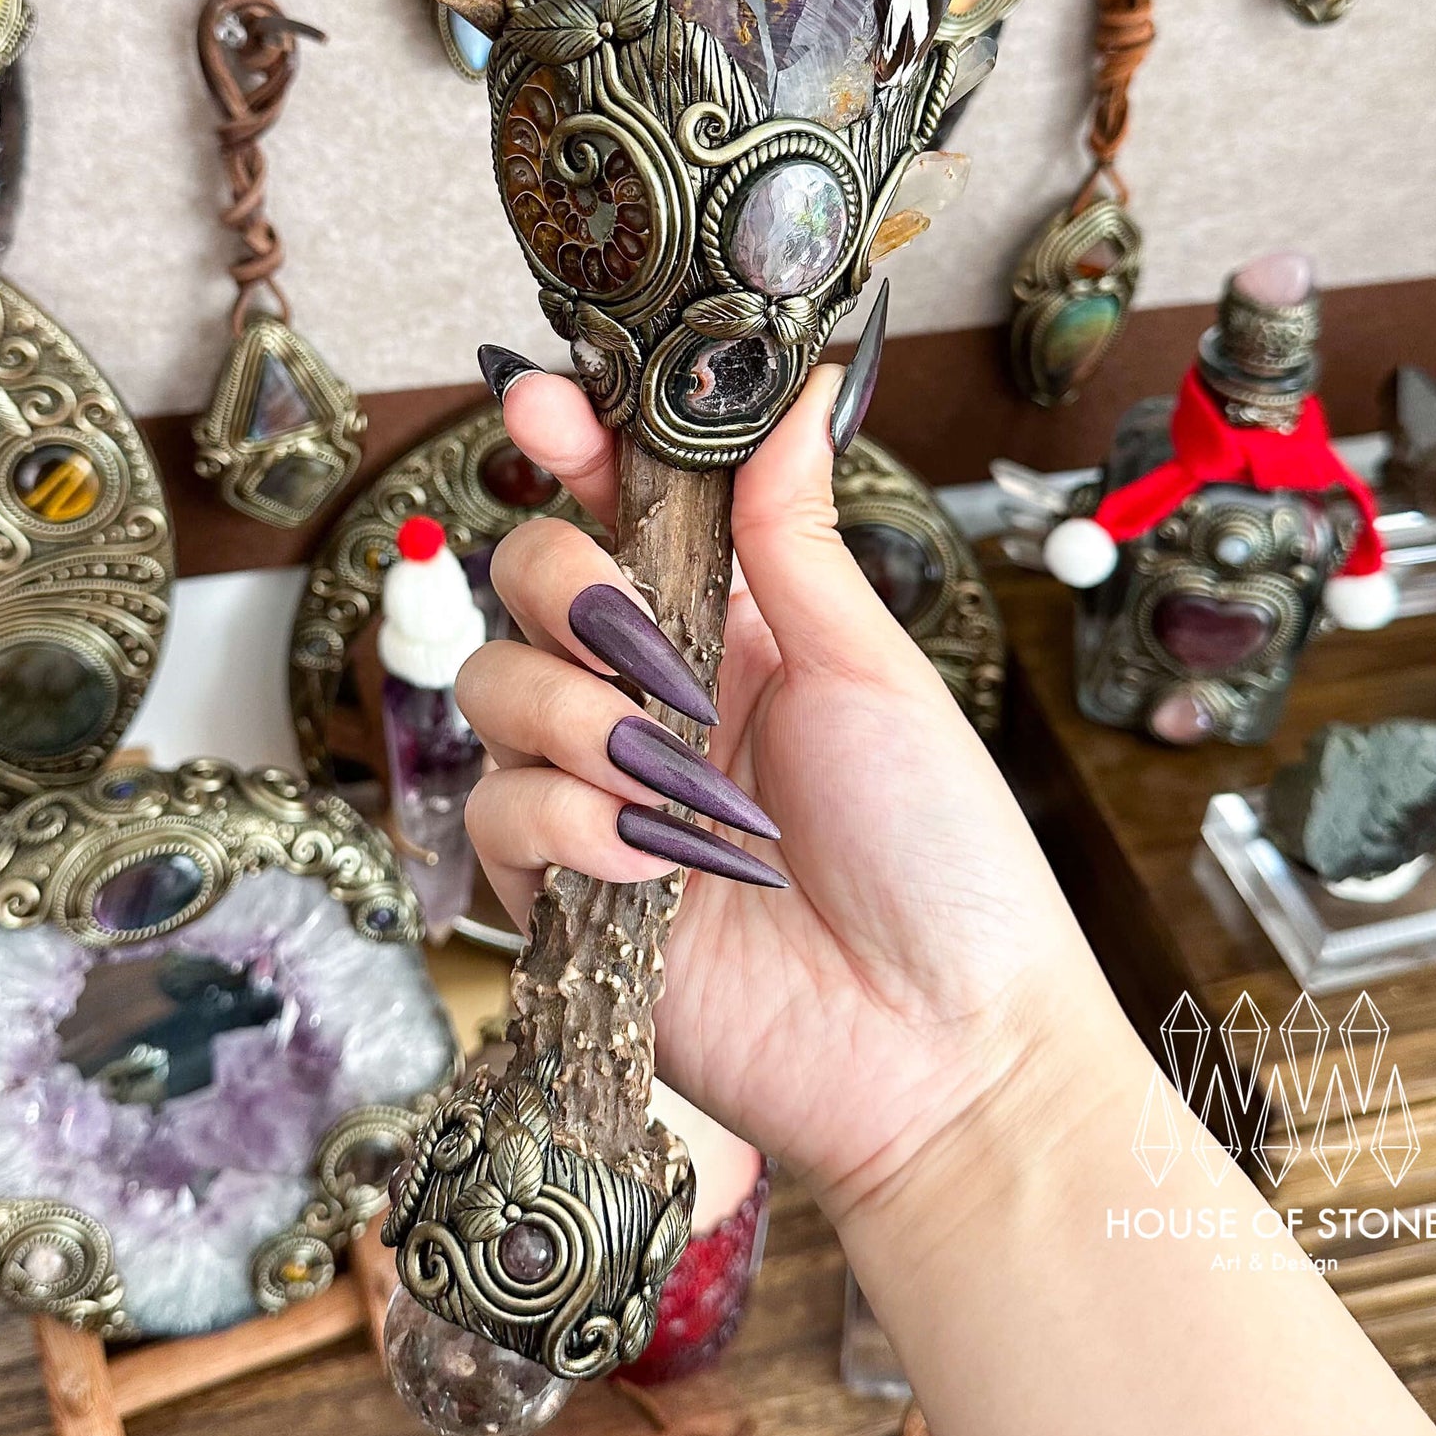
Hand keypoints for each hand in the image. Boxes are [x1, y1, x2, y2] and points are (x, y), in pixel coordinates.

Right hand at [457, 361, 1112, 1220]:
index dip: (568, 442)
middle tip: (641, 639)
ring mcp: (596, 793)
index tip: (543, 400)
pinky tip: (653, 864)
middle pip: (526, 581)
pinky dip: (568, 825)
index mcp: (730, 626)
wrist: (942, 1047)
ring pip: (493, 689)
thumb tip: (797, 388)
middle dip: (563, 588)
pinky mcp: (561, 892)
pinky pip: (498, 814)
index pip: (617, 506)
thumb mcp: (872, 672)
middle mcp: (648, 697)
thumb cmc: (940, 854)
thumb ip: (795, 538)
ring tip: (671, 778)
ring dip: (575, 720)